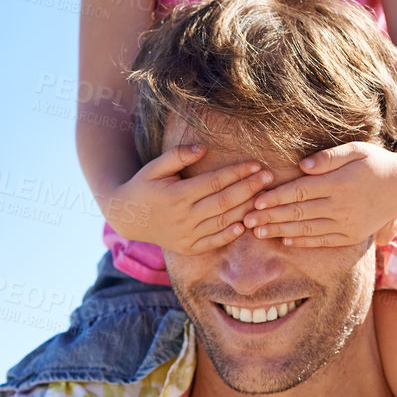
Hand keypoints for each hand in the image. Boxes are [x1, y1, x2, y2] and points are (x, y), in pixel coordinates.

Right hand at [103, 143, 274, 252]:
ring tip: (265, 197)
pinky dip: (230, 234)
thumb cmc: (143, 186)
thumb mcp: (154, 167)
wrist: (127, 217)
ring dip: (246, 209)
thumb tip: (203, 148)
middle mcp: (183, 217)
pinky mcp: (188, 248)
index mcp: (176, 195)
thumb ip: (177, 156)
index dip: (237, 173)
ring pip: (223, 222)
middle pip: (224, 202)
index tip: (256, 164)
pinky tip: (246, 223)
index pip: (214, 182)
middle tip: (269, 177)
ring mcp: (186, 235)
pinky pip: (214, 242)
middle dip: (249, 188)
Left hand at [246, 141, 396, 246]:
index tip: (255, 201)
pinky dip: (303, 241)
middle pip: (299, 213)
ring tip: (258, 233)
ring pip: (307, 229)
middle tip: (246, 221)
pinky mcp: (352, 236)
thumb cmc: (376, 162)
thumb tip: (302, 166)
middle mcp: (342, 207)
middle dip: (270, 217)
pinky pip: (323, 240)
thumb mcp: (356, 150)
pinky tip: (285, 239)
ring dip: (280, 231)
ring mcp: (347, 224)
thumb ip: (329, 157)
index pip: (300, 191)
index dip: (276, 197)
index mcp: (339, 183)